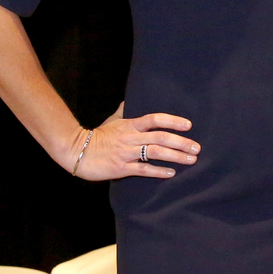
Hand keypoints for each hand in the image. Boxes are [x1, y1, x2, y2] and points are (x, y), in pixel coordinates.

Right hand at [71, 102, 199, 180]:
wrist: (76, 151)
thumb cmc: (96, 136)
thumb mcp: (111, 120)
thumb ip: (123, 111)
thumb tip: (128, 100)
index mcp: (130, 125)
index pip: (156, 119)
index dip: (173, 121)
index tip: (189, 125)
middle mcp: (131, 137)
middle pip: (161, 137)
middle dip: (181, 142)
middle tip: (197, 148)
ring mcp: (126, 152)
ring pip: (155, 152)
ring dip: (176, 156)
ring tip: (191, 160)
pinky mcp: (121, 167)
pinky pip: (143, 169)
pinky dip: (158, 171)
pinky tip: (171, 173)